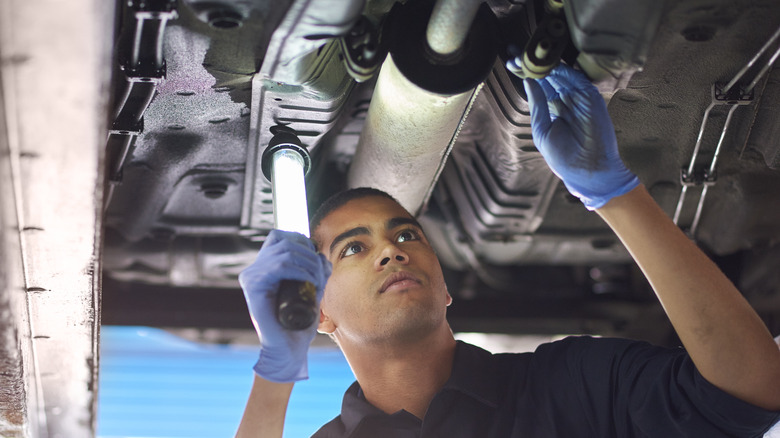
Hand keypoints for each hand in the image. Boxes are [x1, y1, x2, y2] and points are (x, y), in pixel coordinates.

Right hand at [239, 230, 330, 382]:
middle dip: (310, 254)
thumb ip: (316, 273)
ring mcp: (251, 276)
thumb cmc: (298, 323)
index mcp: (263, 267)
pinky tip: (309, 282)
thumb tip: (321, 255)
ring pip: (285, 252)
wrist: (289, 350)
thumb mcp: (311, 291)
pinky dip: (300, 270)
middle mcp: (254, 269)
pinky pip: (279, 267)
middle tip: (320, 275)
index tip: (316, 258)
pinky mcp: (253, 286)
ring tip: (317, 281)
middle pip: (285, 241)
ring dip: (309, 263)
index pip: (279, 236)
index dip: (301, 241)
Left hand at [523, 63, 638, 209]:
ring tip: (524, 54)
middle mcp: (565, 98)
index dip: (525, 72)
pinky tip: (543, 62)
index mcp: (553, 108)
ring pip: (558, 72)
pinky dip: (559, 68)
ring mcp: (578, 95)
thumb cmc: (563, 156)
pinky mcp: (589, 94)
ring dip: (541, 62)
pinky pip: (573, 76)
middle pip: (546, 75)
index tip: (511, 61)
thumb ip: (537, 105)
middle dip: (530, 63)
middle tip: (513, 52)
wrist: (587, 170)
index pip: (538, 85)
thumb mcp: (542, 130)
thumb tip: (528, 81)